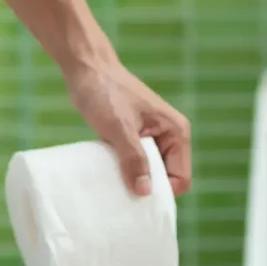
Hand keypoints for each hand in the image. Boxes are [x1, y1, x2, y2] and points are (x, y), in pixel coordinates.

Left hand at [66, 62, 191, 197]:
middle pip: (165, 178)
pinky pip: (134, 165)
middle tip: (122, 196)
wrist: (86, 68)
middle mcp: (168, 137)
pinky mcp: (133, 139)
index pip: (180, 177)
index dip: (161, 191)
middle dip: (146, 189)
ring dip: (133, 182)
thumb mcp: (119, 128)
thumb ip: (134, 159)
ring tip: (113, 186)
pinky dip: (123, 173)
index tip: (136, 196)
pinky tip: (108, 177)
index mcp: (176, 132)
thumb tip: (144, 192)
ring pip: (148, 173)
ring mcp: (151, 138)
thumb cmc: (105, 92)